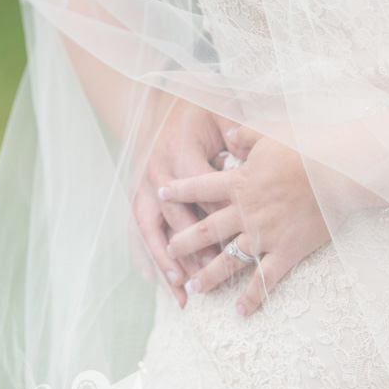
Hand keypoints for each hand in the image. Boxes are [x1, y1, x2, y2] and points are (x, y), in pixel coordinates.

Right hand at [131, 98, 236, 306]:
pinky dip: (143, 254)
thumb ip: (239, 132)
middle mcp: (156, 170)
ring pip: (152, 228)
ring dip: (165, 260)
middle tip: (209, 273)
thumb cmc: (199, 108)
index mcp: (179, 148)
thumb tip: (252, 157)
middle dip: (192, 247)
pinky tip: (153, 279)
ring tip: (179, 287)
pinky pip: (137, 229)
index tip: (237, 237)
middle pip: (173, 215)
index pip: (199, 188)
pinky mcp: (137, 194)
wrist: (158, 102)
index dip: (217, 214)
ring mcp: (143, 185)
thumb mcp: (222, 111)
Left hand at [162, 126, 336, 316]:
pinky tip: (238, 313)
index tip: (160, 194)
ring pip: (228, 260)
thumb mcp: (270, 131)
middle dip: (183, 241)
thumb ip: (244, 134)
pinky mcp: (286, 251)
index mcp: (239, 182)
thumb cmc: (307, 147)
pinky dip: (251, 298)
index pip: (199, 187)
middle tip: (169, 250)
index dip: (177, 191)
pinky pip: (265, 280)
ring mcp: (264, 235)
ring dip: (208, 275)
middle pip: (206, 229)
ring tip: (192, 286)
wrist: (339, 170)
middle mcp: (245, 212)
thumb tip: (227, 133)